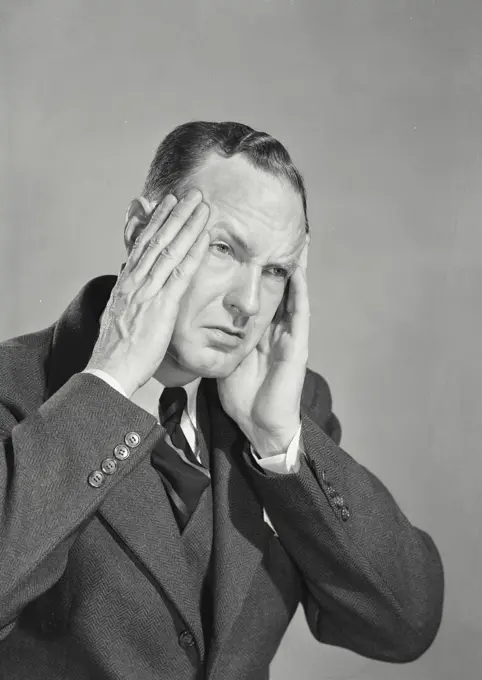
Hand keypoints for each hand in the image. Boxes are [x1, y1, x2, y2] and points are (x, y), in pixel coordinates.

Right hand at [86, 189, 209, 396]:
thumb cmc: (118, 350)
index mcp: (126, 283)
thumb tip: (129, 276)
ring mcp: (148, 291)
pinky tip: (205, 236)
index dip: (157, 221)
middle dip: (176, 214)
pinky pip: (180, 273)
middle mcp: (135, 281)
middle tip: (192, 193)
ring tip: (203, 205)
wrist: (110, 370)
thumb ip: (128, 294)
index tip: (169, 203)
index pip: (143, 244)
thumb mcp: (120, 315)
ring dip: (188, 224)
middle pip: (157, 239)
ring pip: (170, 249)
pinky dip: (193, 252)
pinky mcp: (161, 306)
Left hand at [217, 242, 309, 454]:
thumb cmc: (242, 393)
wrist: (258, 424)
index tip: (254, 241)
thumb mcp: (226, 356)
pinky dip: (301, 293)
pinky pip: (300, 315)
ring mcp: (290, 336)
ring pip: (296, 294)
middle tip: (284, 227)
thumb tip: (193, 319)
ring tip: (299, 240)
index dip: (259, 267)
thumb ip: (218, 336)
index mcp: (260, 330)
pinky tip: (299, 272)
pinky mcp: (298, 347)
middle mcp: (277, 328)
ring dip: (298, 267)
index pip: (261, 291)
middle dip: (282, 258)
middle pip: (281, 286)